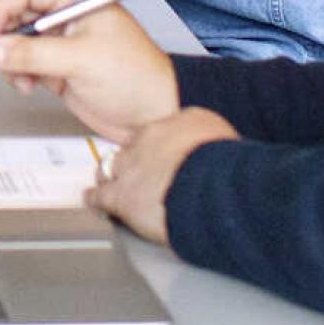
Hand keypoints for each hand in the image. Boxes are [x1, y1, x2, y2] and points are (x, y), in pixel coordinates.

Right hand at [0, 0, 181, 142]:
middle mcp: (68, 18)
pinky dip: (18, 75)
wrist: (156, 117)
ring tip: (20, 78)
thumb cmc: (137, 78)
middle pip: (18, 15)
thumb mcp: (82, 60)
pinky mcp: (59, 69)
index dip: (3, 8)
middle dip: (4, 37)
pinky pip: (25, 65)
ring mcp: (63, 45)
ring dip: (10, 60)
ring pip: (17, 42)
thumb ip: (33, 54)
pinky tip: (28, 86)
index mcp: (80, 1)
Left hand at [87, 108, 237, 244]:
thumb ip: (216, 144)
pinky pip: (100, 195)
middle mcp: (151, 139)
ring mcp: (132, 165)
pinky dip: (96, 200)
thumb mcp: (230, 142)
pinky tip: (93, 201)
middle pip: (132, 145)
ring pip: (111, 166)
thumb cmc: (230, 171)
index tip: (162, 151)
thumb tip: (221, 157)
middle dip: (133, 158)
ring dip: (111, 175)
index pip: (162, 130)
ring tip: (109, 181)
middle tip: (136, 168)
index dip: (159, 145)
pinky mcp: (120, 194)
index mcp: (181, 123)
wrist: (214, 190)